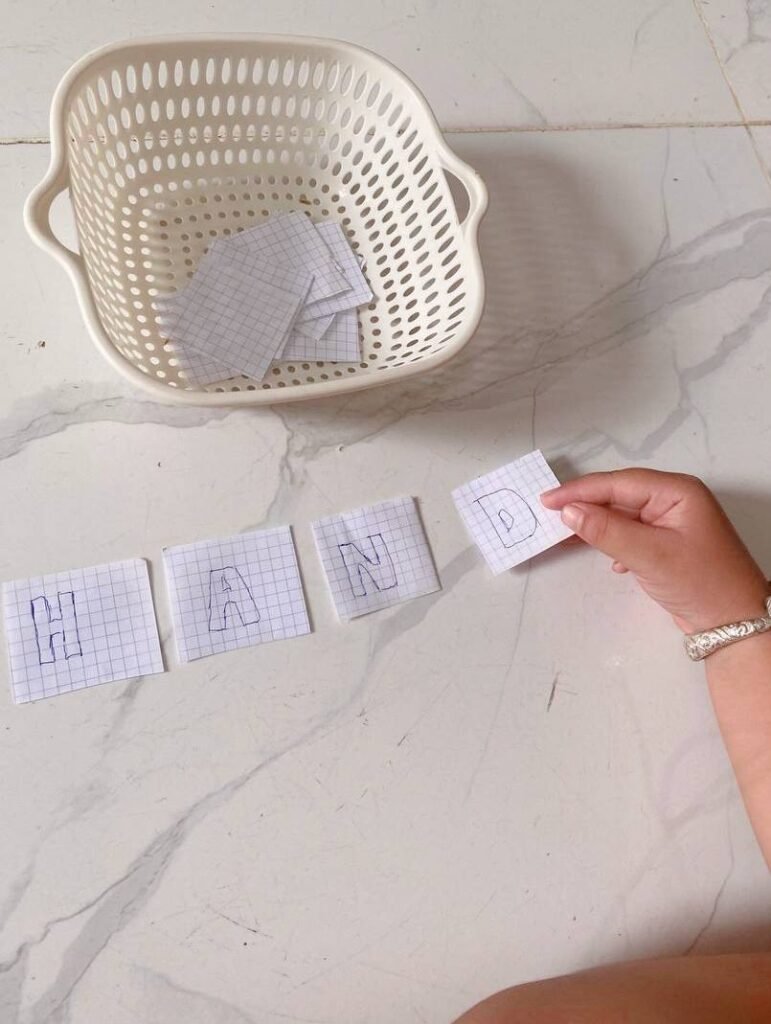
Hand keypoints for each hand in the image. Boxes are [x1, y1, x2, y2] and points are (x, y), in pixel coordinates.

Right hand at [541, 469, 768, 633]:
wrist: (735, 623)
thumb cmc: (704, 583)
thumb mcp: (650, 555)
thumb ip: (607, 531)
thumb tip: (570, 512)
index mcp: (677, 491)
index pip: (618, 483)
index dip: (580, 490)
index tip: (548, 500)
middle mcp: (673, 501)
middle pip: (618, 496)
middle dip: (585, 506)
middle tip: (549, 516)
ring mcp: (670, 523)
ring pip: (621, 516)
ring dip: (597, 526)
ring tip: (566, 535)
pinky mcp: (666, 544)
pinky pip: (630, 534)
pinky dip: (612, 543)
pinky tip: (609, 559)